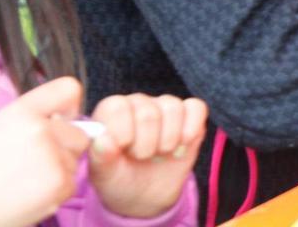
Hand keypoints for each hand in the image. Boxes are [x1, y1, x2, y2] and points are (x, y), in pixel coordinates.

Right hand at [0, 76, 87, 226]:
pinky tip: (31, 191)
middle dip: (64, 144)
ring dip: (59, 166)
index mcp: (23, 112)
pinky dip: (56, 187)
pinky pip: (71, 180)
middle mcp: (41, 130)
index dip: (69, 105)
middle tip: (35, 159)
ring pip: (75, 158)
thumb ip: (34, 114)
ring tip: (27, 177)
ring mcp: (53, 158)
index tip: (63, 118)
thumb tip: (68, 115)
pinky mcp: (60, 184)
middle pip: (79, 131)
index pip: (68, 89)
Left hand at [87, 93, 209, 219]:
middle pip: (148, 112)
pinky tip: (181, 145)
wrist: (144, 194)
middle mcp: (137, 104)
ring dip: (168, 138)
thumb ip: (101, 157)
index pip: (117, 107)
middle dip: (146, 144)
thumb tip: (103, 140)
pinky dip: (191, 129)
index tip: (122, 151)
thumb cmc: (119, 180)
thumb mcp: (104, 175)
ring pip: (172, 107)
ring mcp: (164, 106)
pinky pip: (196, 108)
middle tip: (142, 157)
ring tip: (160, 153)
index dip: (122, 132)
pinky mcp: (189, 113)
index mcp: (110, 113)